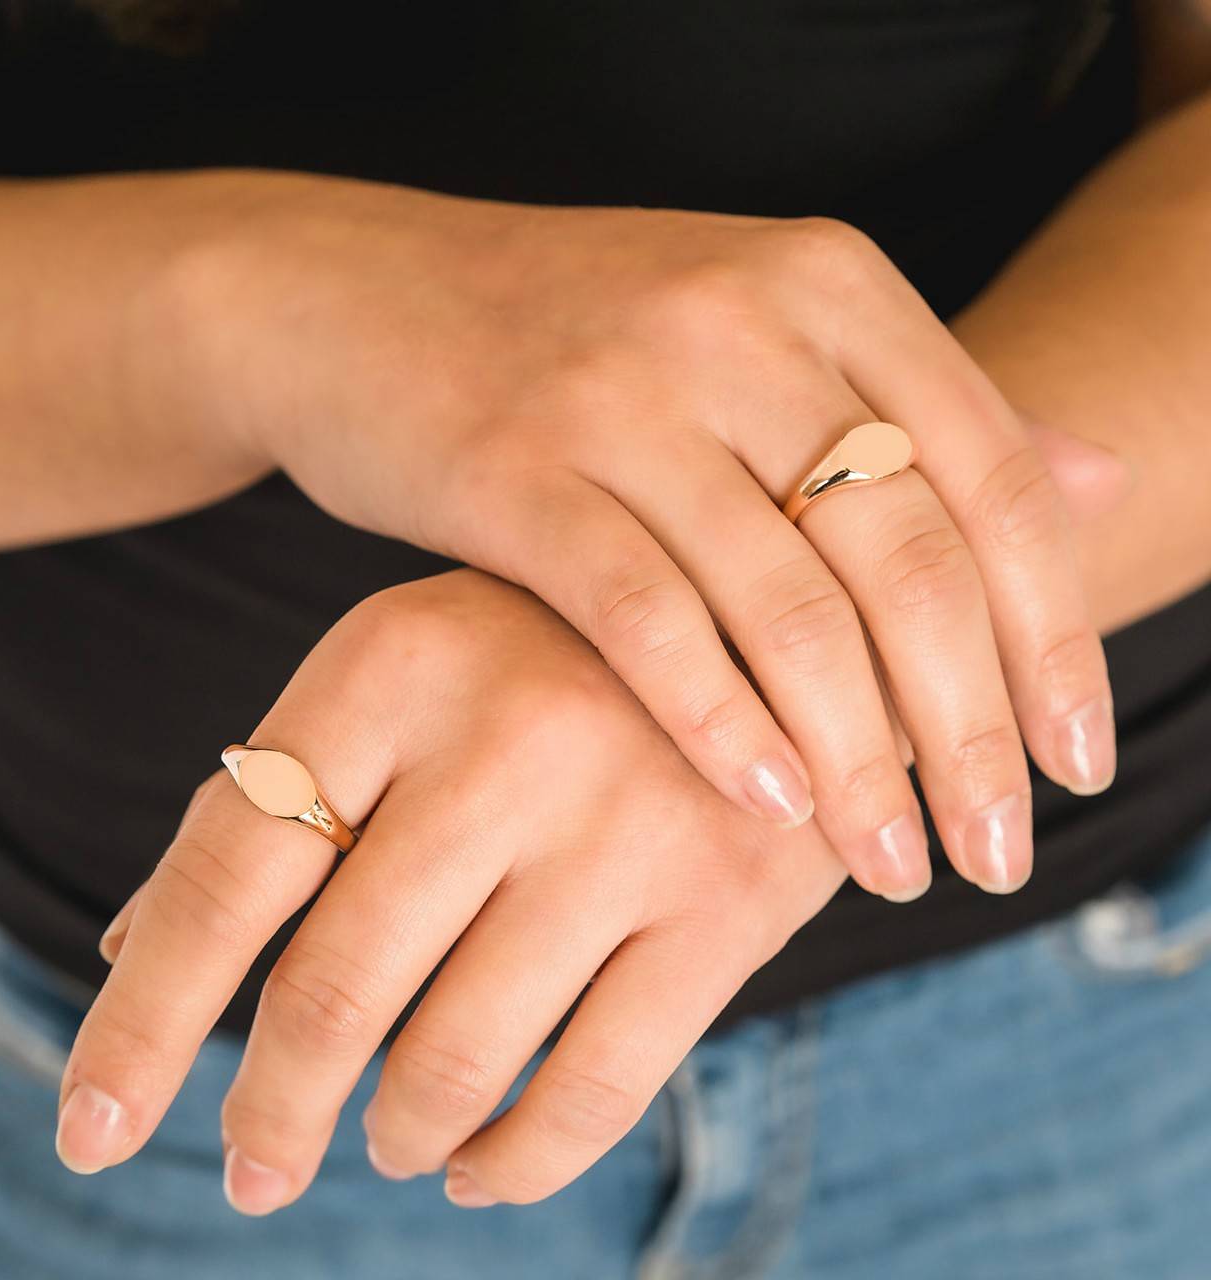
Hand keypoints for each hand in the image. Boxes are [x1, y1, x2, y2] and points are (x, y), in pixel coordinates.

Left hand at [62, 570, 847, 1209]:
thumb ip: (284, 798)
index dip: (143, 1018)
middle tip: (254, 1167)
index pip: (234, 866)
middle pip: (337, 986)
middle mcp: (508, 734)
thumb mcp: (405, 676)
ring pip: (460, 1056)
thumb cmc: (544, 655)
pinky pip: (597, 1090)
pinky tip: (480, 1162)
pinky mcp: (729, 902)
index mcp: (396, 660)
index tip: (92, 1128)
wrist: (760, 619)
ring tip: (386, 1139)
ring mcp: (628, 821)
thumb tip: (129, 952)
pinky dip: (517, 1159)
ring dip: (398, 1130)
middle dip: (272, 1110)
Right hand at [179, 186, 1115, 896]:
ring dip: (854, 757)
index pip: (993, 474)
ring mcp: (618, 392)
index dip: (1049, 633)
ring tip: (891, 861)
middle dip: (967, 727)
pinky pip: (643, 617)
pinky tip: (764, 808)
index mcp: (824, 281)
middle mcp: (737, 321)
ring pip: (784, 603)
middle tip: (992, 850)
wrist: (361, 299)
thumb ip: (916, 414)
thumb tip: (1103, 478)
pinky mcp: (509, 468)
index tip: (1073, 762)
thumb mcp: (759, 339)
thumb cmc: (576, 342)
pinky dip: (717, 722)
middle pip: (905, 553)